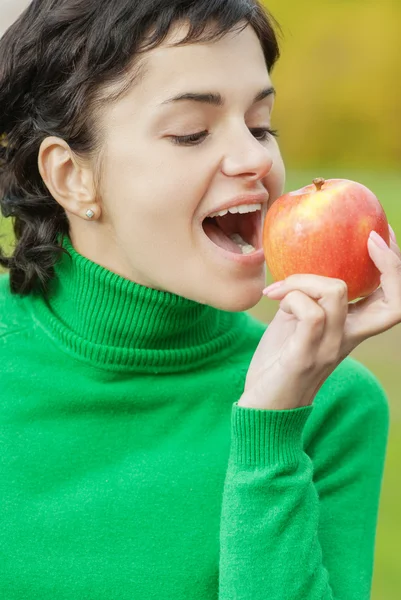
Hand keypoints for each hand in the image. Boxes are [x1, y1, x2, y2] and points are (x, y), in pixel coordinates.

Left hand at [239, 227, 400, 410]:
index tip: (379, 236)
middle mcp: (349, 339)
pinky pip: (310, 312)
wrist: (263, 409)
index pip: (395, 301)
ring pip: (337, 292)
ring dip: (303, 279)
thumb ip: (307, 299)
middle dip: (390, 264)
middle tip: (369, 241)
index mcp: (352, 331)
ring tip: (279, 289)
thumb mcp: (297, 323)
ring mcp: (329, 348)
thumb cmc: (279, 363)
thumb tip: (300, 269)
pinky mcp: (306, 355)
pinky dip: (290, 296)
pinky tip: (273, 300)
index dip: (395, 267)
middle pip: (396, 302)